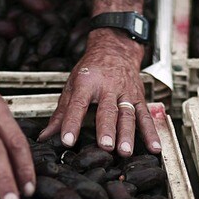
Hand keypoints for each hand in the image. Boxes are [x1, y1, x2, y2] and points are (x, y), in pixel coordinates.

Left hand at [39, 28, 159, 156]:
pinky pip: (146, 116)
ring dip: (128, 134)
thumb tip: (44, 137)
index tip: (67, 141)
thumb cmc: (91, 69)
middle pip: (107, 110)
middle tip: (105, 146)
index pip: (77, 104)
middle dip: (106, 129)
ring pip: (128, 115)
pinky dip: (151, 133)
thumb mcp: (72, 86)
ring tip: (125, 151)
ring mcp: (126, 93)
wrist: (116, 47)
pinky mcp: (140, 98)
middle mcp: (108, 87)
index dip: (72, 123)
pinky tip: (154, 148)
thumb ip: (61, 114)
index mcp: (87, 82)